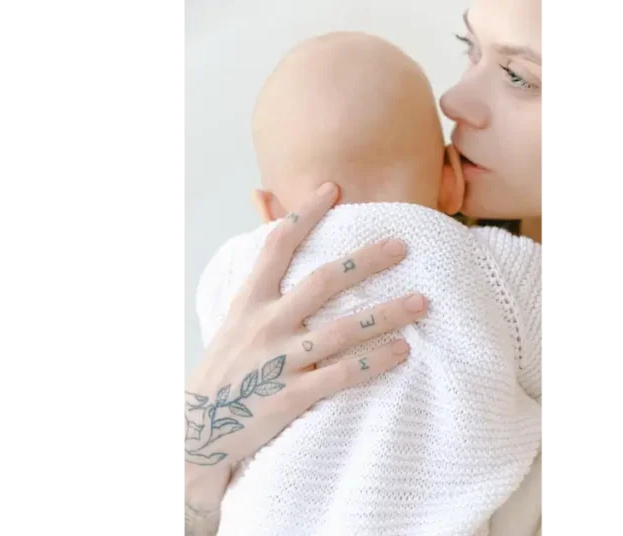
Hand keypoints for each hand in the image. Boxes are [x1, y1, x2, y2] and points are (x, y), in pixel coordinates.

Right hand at [180, 182, 427, 492]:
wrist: (201, 429)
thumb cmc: (227, 369)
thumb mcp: (236, 319)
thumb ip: (261, 282)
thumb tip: (271, 229)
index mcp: (250, 301)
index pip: (277, 246)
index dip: (305, 215)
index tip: (332, 189)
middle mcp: (266, 324)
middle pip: (323, 282)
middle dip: (365, 262)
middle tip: (401, 246)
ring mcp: (280, 360)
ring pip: (342, 330)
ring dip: (386, 313)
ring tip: (421, 303)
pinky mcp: (291, 396)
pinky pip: (341, 374)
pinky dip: (374, 361)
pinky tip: (402, 351)